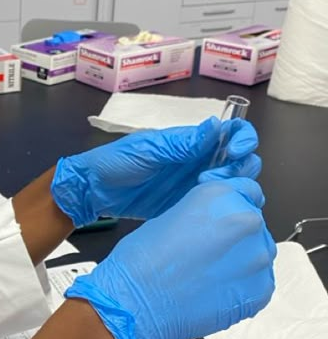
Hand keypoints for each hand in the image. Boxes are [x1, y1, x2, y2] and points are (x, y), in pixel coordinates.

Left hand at [50, 118, 259, 227]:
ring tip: (207, 192)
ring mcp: (195, 185)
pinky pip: (216, 206)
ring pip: (235, 184)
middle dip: (241, 168)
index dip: (243, 139)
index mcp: (192, 142)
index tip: (236, 152)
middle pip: (242, 161)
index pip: (233, 133)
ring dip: (235, 188)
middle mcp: (200, 161)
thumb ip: (182, 143)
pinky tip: (213, 211)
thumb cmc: (116, 162)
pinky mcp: (188, 206)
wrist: (94, 191)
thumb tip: (215, 127)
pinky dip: (224, 208)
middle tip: (213, 179)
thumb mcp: (149, 150)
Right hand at [64, 177, 275, 338]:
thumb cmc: (141, 262)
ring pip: (258, 255)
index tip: (224, 220)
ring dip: (240, 263)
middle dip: (235, 237)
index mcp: (221, 196)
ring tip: (208, 277)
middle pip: (252, 225)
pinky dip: (241, 289)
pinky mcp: (260, 291)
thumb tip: (217, 225)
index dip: (233, 206)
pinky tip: (214, 292)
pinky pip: (259, 284)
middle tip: (206, 255)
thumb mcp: (171, 216)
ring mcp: (258, 258)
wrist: (137, 305)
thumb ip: (205, 215)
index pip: (247, 191)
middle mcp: (246, 220)